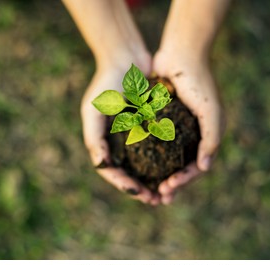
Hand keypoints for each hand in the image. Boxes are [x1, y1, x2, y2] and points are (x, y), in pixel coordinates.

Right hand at [81, 58, 160, 204]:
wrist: (126, 58)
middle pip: (131, 173)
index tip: (141, 194)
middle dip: (142, 189)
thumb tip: (102, 165)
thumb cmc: (106, 83)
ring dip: (156, 180)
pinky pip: (159, 147)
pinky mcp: (151, 125)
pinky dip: (165, 161)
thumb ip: (94, 139)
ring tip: (168, 191)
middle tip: (157, 200)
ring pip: (146, 165)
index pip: (113, 172)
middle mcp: (120, 141)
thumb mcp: (94, 110)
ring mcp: (136, 134)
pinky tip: (176, 169)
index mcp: (105, 142)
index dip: (125, 186)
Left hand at [153, 50, 225, 204]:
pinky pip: (156, 144)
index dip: (183, 181)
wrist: (181, 54)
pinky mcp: (162, 120)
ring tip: (149, 189)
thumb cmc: (199, 83)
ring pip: (168, 160)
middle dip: (172, 184)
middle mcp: (192, 136)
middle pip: (182, 167)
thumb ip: (212, 140)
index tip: (168, 189)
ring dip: (160, 175)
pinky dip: (150, 157)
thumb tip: (205, 168)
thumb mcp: (211, 112)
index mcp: (206, 136)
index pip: (196, 167)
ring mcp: (177, 129)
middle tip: (158, 198)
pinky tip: (140, 167)